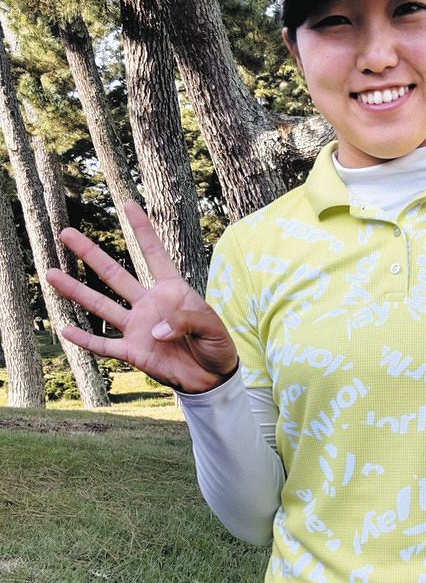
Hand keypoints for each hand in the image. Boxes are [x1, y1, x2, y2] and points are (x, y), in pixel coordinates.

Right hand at [46, 202, 237, 393]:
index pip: (154, 254)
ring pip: (101, 306)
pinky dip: (85, 339)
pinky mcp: (133, 352)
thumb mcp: (212, 327)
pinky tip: (65, 328)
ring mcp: (138, 327)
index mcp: (172, 290)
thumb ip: (186, 321)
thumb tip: (154, 330)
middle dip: (90, 253)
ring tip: (51, 273)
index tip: (128, 204)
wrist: (212, 378)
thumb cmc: (217, 346)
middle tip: (65, 233)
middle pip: (114, 274)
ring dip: (76, 291)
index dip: (142, 230)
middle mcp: (149, 304)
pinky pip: (104, 344)